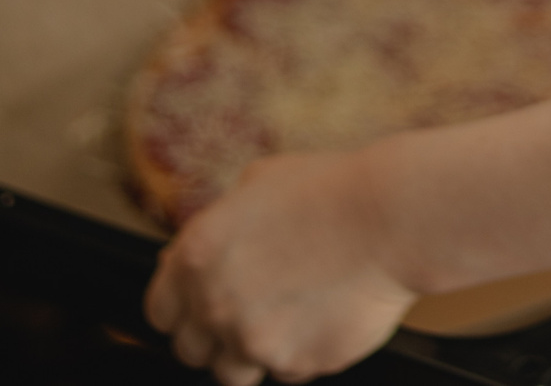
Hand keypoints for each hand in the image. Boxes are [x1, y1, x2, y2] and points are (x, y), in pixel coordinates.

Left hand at [144, 152, 417, 383]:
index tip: (199, 306)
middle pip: (190, 351)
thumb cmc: (331, 191)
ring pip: (234, 373)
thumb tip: (190, 253)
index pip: (160, 311)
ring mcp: (254, 340)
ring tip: (288, 320)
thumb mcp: (258, 182)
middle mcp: (215, 303)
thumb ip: (216, 226)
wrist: (391, 218)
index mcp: (197, 255)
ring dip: (254, 353)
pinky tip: (323, 318)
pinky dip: (302, 354)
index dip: (182, 308)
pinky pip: (288, 373)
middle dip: (215, 336)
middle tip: (250, 312)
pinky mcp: (296, 363)